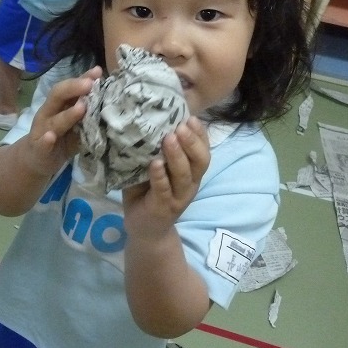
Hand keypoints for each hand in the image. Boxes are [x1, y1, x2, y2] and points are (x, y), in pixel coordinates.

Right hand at [22, 66, 102, 176]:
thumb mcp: (74, 124)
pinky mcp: (39, 150)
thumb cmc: (60, 139)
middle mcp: (48, 114)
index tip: (97, 72)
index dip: (82, 78)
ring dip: (68, 114)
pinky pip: (42, 144)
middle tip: (90, 84)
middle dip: (74, 88)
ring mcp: (42, 131)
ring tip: (81, 107)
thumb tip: (110, 99)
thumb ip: (87, 113)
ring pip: (54, 120)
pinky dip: (46, 140)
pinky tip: (50, 137)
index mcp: (57, 105)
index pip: (69, 87)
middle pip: (57, 96)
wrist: (36, 161)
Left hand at [122, 117, 209, 238]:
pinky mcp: (163, 208)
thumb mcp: (154, 168)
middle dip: (192, 142)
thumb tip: (145, 119)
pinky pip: (164, 190)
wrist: (144, 229)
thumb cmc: (148, 192)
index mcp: (191, 173)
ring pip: (184, 175)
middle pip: (200, 161)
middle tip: (181, 125)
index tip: (191, 117)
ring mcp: (178, 197)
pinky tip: (155, 163)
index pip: (203, 151)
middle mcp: (189, 184)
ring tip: (169, 138)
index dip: (200, 135)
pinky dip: (160, 176)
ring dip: (177, 156)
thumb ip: (154, 149)